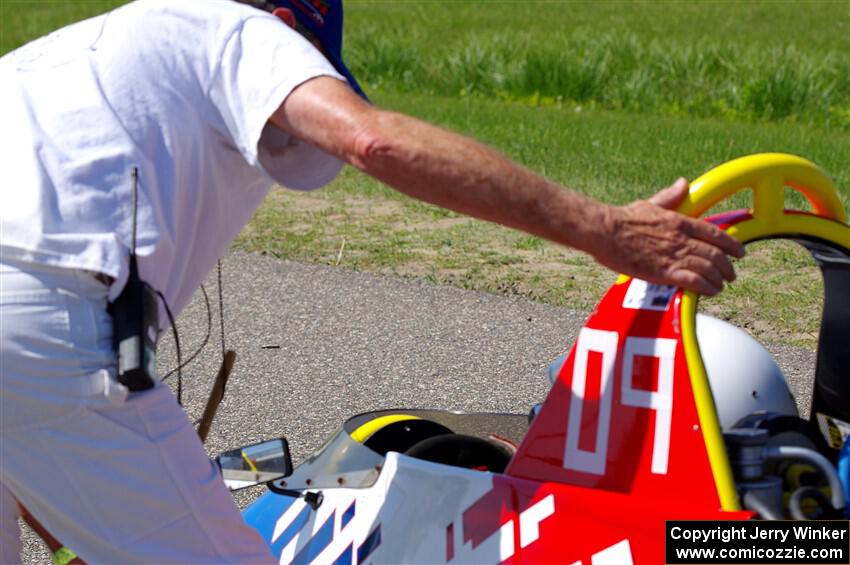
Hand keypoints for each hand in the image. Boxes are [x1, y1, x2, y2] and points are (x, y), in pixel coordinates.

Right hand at [595, 178, 745, 295]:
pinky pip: (694, 281)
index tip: (739, 252)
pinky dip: (706, 287)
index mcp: (680, 221)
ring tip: (721, 286)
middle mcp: (682, 239)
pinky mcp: (664, 272)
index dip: (732, 245)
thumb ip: (669, 196)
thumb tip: (683, 183)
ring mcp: (674, 256)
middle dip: (728, 267)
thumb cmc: (623, 218)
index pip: (715, 234)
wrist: (605, 231)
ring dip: (719, 279)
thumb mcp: (650, 203)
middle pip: (716, 255)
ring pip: (709, 269)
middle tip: (731, 274)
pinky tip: (710, 291)